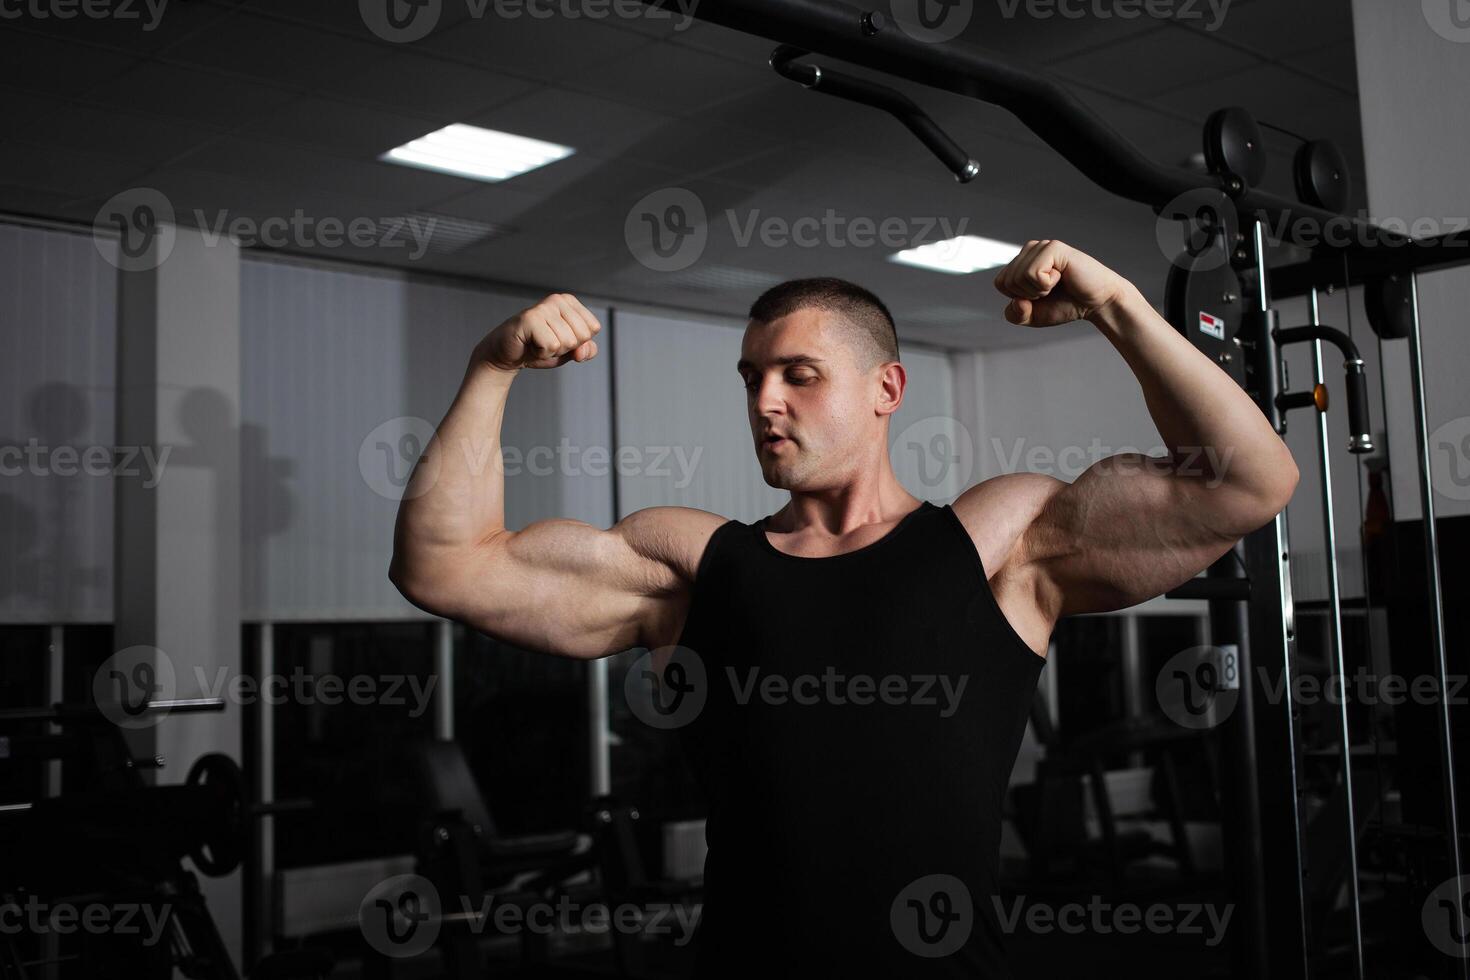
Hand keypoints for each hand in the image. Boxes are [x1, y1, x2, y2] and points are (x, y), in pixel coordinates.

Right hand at [477, 293, 601, 369]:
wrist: (508, 355)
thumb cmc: (539, 348)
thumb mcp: (569, 351)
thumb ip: (586, 350)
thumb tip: (582, 351)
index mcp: (570, 302)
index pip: (593, 328)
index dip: (577, 343)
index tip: (558, 339)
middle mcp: (558, 299)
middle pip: (582, 336)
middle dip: (565, 348)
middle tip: (546, 342)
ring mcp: (544, 307)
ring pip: (567, 342)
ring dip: (552, 351)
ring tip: (537, 342)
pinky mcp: (530, 318)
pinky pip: (551, 346)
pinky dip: (542, 353)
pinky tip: (530, 344)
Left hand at [993, 239, 1126, 326]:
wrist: (1096, 303)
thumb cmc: (1065, 305)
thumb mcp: (1032, 316)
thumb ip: (1015, 314)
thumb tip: (1017, 301)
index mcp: (1022, 261)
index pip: (1000, 283)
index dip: (1018, 298)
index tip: (1040, 295)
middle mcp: (1030, 250)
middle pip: (1007, 281)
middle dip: (1029, 295)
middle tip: (1051, 290)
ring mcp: (1041, 246)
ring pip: (1018, 277)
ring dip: (1039, 290)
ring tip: (1057, 283)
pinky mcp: (1054, 247)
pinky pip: (1033, 274)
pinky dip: (1046, 284)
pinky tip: (1062, 277)